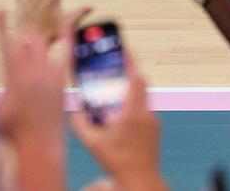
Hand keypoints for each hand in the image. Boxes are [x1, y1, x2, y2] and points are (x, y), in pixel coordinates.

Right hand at [0, 11, 67, 146]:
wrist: (40, 143)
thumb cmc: (11, 131)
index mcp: (15, 78)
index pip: (7, 44)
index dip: (1, 25)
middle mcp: (35, 72)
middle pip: (27, 39)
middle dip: (20, 28)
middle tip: (16, 21)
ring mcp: (51, 74)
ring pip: (44, 43)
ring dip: (35, 33)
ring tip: (30, 24)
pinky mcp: (62, 78)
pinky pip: (67, 50)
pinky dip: (66, 34)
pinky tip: (67, 20)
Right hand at [70, 57, 165, 190]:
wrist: (140, 178)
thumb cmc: (117, 162)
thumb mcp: (92, 143)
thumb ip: (80, 124)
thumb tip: (73, 109)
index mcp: (132, 113)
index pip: (136, 80)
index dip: (131, 63)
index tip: (125, 51)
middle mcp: (146, 113)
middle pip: (142, 85)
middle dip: (129, 74)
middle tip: (116, 69)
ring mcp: (153, 120)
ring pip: (143, 98)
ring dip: (131, 92)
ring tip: (114, 94)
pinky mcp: (155, 128)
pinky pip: (145, 110)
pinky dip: (134, 107)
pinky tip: (120, 116)